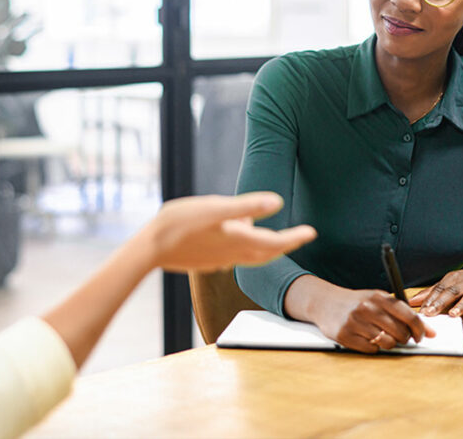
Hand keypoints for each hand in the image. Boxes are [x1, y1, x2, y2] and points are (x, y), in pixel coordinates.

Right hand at [147, 192, 315, 271]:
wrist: (150, 249)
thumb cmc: (180, 223)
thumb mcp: (215, 207)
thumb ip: (247, 205)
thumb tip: (278, 202)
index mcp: (239, 240)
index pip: (276, 242)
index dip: (296, 237)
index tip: (312, 232)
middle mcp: (233, 254)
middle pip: (267, 253)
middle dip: (285, 245)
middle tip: (301, 236)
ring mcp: (220, 260)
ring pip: (252, 256)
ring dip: (266, 247)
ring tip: (272, 234)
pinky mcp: (208, 261)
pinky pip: (236, 257)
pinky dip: (247, 249)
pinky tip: (238, 238)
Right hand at [307, 284, 434, 353]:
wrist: (325, 302)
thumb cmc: (357, 302)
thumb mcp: (378, 300)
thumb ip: (403, 313)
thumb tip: (430, 332)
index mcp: (378, 296)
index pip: (409, 316)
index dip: (420, 329)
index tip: (422, 336)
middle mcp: (367, 308)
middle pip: (400, 332)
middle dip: (404, 338)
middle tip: (400, 337)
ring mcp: (355, 322)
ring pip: (387, 343)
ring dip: (389, 343)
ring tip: (381, 336)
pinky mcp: (345, 336)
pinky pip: (371, 350)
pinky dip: (373, 347)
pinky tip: (367, 338)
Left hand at [410, 261, 462, 319]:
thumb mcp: (452, 282)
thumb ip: (432, 292)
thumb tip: (412, 301)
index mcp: (454, 278)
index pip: (439, 289)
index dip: (429, 300)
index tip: (420, 311)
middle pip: (452, 292)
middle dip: (440, 303)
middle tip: (430, 313)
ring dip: (462, 305)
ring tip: (452, 314)